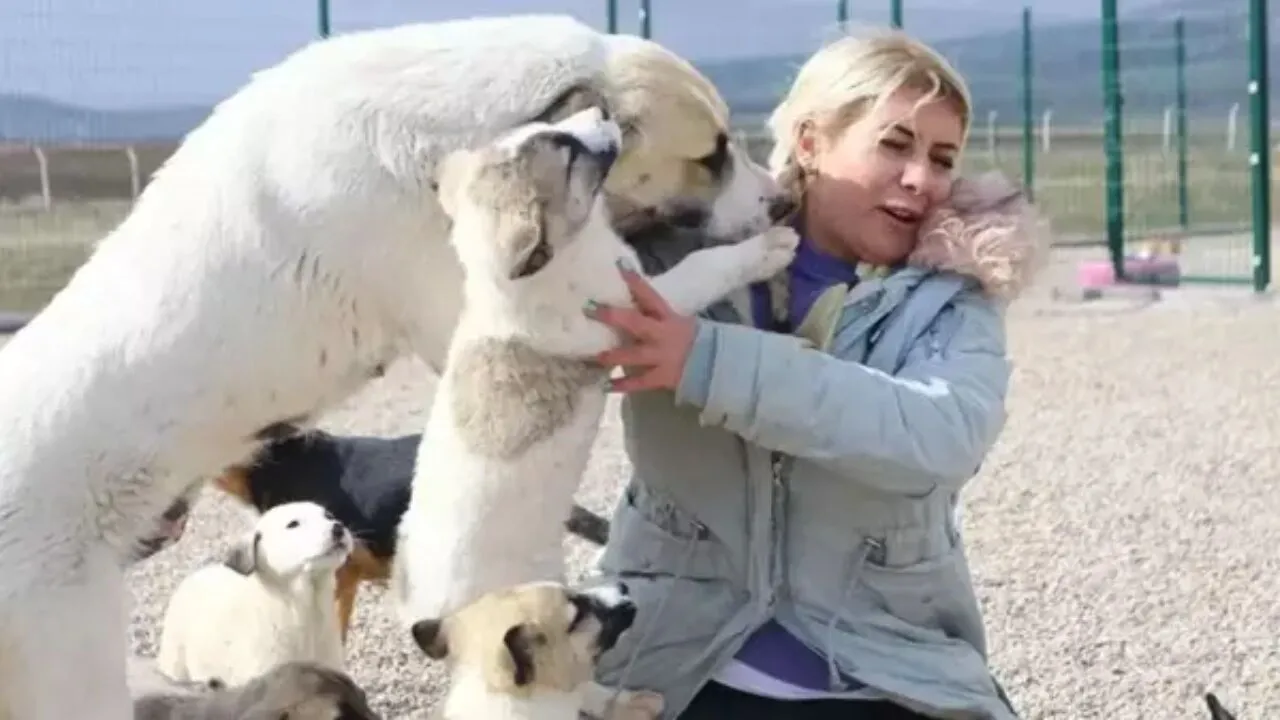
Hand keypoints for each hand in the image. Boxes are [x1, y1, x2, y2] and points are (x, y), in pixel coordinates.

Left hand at [585, 262, 696, 393]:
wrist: (715, 364)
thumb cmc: (695, 339)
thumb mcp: (679, 321)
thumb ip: (657, 314)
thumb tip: (632, 301)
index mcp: (668, 317)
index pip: (650, 295)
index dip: (635, 281)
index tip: (618, 267)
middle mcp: (662, 334)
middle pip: (636, 323)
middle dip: (612, 316)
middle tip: (589, 309)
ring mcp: (661, 357)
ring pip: (633, 355)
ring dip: (612, 355)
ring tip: (594, 356)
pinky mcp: (661, 377)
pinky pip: (639, 382)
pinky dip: (623, 385)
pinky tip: (606, 386)